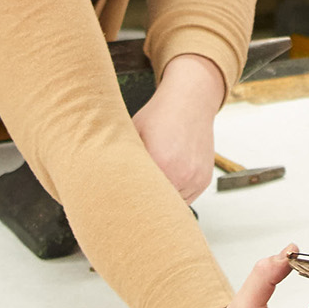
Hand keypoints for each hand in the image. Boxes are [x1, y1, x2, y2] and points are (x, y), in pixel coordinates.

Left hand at [132, 54, 225, 203]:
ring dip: (162, 200)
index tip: (122, 198)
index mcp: (160, 162)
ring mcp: (195, 178)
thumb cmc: (159, 115)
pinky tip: (169, 176)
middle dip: (146, 203)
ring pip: (173, 206)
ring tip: (155, 181)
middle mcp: (181, 173)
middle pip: (157, 205)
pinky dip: (176, 193)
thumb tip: (105, 177)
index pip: (140, 196)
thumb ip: (122, 158)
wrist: (190, 101)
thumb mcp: (133, 132)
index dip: (130, 199)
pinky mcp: (204, 180)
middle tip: (135, 195)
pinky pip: (187, 199)